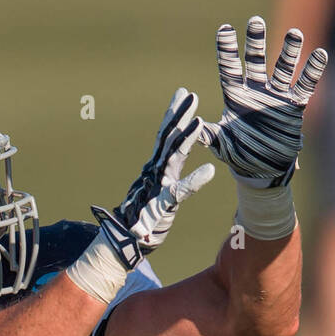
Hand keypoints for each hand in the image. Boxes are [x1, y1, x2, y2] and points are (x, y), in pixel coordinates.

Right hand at [89, 88, 214, 268]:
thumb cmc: (144, 216)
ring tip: (199, 121)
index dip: (174, 114)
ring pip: (171, 158)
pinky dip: (194, 182)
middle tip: (190, 94)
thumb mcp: (158, 191)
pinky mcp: (161, 206)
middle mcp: (155, 173)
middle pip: (168, 139)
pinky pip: (179, 192)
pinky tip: (210, 171)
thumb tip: (174, 158)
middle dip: (179, 116)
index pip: (165, 136)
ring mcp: (156, 187)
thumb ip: (166, 174)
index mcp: (155, 168)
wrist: (123, 241)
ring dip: (185, 139)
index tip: (183, 93)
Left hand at [196, 16, 326, 187]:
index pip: (229, 68)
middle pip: (255, 61)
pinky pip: (304, 87)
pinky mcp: (293, 107)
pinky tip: (320, 55)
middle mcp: (255, 91)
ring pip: (282, 68)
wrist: (262, 170)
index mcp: (235, 96)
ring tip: (295, 33)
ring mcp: (275, 96)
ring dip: (289, 52)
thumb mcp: (221, 145)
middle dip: (255, 42)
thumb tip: (193, 125)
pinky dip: (311, 72)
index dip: (227, 49)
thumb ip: (209, 135)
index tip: (224, 29)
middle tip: (255, 21)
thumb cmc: (238, 154)